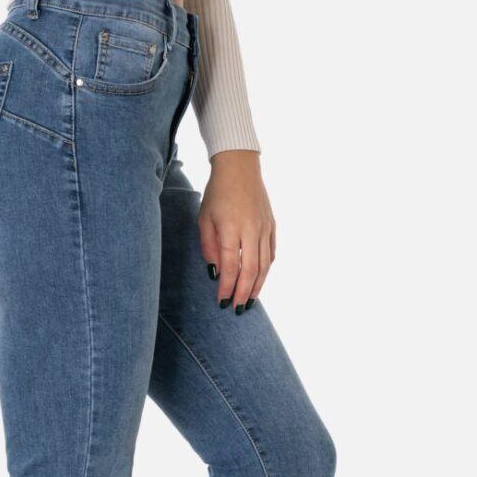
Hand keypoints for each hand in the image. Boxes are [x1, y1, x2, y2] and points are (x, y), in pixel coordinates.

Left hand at [198, 151, 274, 311]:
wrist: (240, 167)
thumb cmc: (217, 193)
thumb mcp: (204, 219)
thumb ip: (209, 247)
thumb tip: (216, 272)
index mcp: (232, 229)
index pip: (231, 267)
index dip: (227, 287)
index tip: (222, 301)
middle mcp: (251, 230)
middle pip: (250, 271)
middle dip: (244, 293)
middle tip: (238, 308)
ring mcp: (264, 228)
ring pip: (264, 265)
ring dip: (257, 286)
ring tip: (250, 300)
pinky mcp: (272, 225)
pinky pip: (270, 253)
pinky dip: (265, 269)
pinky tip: (259, 279)